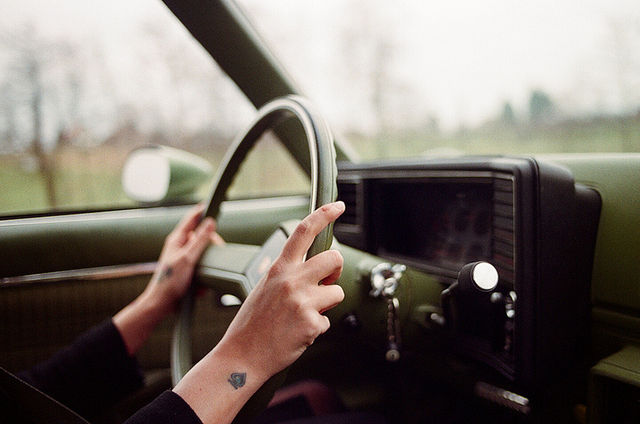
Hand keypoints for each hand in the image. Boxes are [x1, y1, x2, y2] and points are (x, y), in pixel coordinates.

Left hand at [114, 203, 222, 354]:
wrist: (162, 304)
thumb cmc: (170, 281)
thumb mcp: (188, 258)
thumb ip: (200, 240)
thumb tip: (210, 222)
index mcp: (177, 239)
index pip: (191, 219)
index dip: (201, 212)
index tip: (211, 204)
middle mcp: (180, 247)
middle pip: (201, 238)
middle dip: (210, 248)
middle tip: (218, 251)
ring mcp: (183, 259)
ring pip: (203, 256)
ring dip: (206, 267)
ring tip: (202, 277)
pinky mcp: (187, 271)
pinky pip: (201, 270)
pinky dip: (202, 278)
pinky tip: (198, 287)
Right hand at [217, 201, 345, 379]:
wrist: (242, 355)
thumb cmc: (252, 323)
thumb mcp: (264, 287)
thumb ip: (288, 274)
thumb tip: (314, 270)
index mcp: (279, 268)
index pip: (303, 231)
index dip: (323, 214)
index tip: (337, 206)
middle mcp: (292, 280)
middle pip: (334, 259)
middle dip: (336, 271)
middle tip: (326, 283)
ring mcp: (302, 301)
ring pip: (337, 292)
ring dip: (327, 304)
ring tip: (304, 314)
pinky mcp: (311, 323)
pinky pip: (328, 321)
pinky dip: (317, 328)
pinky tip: (298, 333)